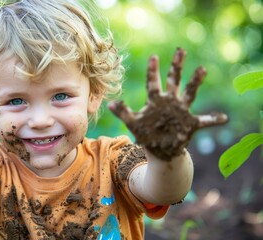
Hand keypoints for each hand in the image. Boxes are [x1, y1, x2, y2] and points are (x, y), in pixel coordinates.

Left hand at [109, 48, 227, 159]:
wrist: (160, 151)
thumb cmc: (147, 135)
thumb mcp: (133, 123)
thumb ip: (123, 113)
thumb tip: (110, 104)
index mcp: (155, 101)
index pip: (153, 82)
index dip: (153, 71)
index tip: (153, 57)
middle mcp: (170, 102)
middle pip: (174, 81)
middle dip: (176, 66)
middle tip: (180, 50)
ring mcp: (181, 111)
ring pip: (190, 93)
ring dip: (195, 82)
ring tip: (202, 68)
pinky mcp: (190, 124)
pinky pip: (204, 121)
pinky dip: (214, 119)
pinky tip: (224, 117)